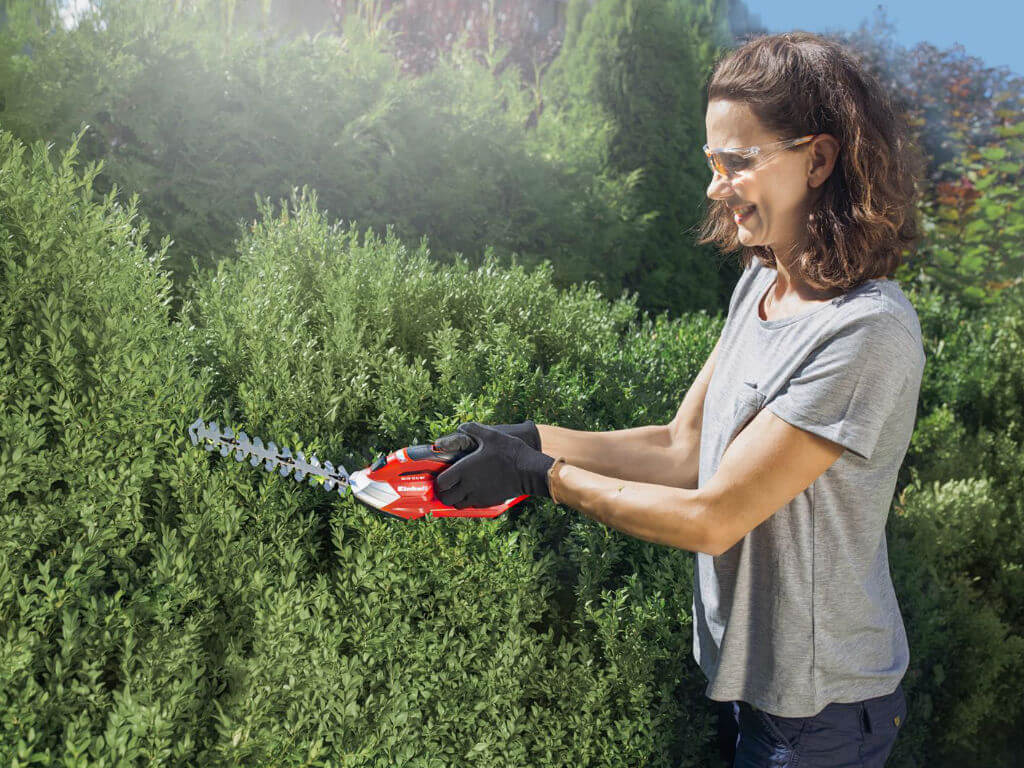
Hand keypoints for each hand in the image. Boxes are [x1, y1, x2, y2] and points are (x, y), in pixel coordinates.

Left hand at [434, 422, 554, 508]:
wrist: (528, 471)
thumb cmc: (509, 452)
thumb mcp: (490, 435)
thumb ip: (472, 429)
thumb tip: (461, 427)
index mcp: (464, 470)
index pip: (441, 483)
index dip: (438, 480)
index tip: (442, 474)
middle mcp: (468, 486)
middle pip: (445, 498)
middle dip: (443, 492)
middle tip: (448, 484)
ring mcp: (478, 496)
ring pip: (457, 505)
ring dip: (455, 498)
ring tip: (459, 488)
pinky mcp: (489, 502)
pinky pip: (471, 506)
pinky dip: (468, 501)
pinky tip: (474, 491)